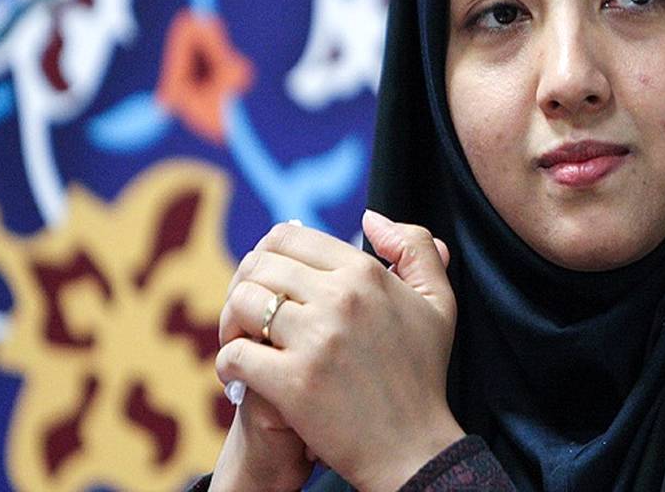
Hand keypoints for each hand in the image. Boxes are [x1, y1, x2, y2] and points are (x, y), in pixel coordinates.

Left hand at [215, 212, 464, 490]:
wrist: (413, 447)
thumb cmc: (423, 374)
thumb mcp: (437, 302)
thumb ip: (415, 247)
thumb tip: (370, 218)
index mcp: (367, 273)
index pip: (291, 237)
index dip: (270, 254)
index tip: (270, 280)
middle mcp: (341, 298)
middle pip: (260, 265)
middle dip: (245, 283)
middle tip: (248, 311)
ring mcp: (316, 340)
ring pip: (242, 303)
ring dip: (231, 320)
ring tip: (241, 339)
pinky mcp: (293, 382)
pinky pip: (234, 354)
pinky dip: (227, 363)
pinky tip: (238, 373)